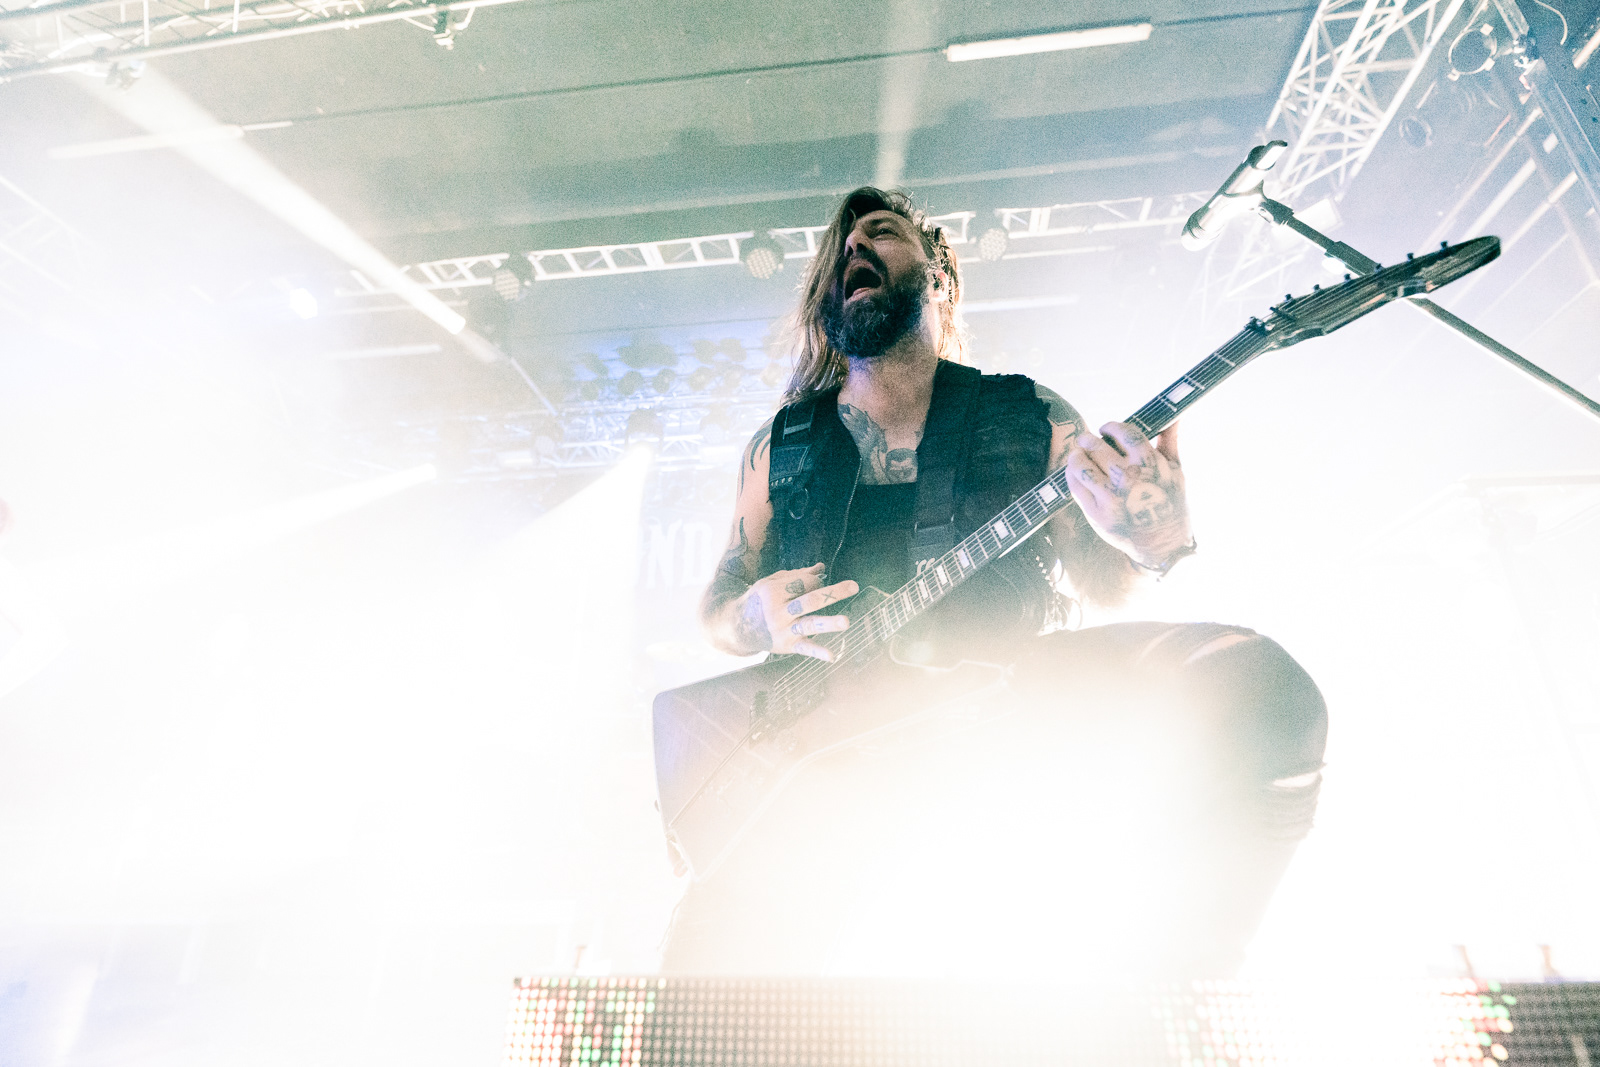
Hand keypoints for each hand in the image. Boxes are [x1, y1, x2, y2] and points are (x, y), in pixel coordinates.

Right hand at [730, 562, 858, 661]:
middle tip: (854, 586)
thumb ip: (797, 576)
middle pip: (810, 600)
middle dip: (833, 593)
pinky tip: (833, 656)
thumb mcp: (771, 583)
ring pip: (809, 624)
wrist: (737, 627)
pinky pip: (805, 649)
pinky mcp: (787, 646)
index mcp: (773, 592)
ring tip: (846, 621)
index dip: (815, 581)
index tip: (817, 583)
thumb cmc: (759, 600)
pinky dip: (818, 652)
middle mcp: (779, 611)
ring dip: (828, 623)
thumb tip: (822, 568)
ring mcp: (784, 630)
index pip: (803, 583)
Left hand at [1065, 421, 1190, 567]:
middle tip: (1085, 439)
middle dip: (1088, 439)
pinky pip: (1076, 486)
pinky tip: (1075, 471)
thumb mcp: (1176, 471)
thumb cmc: (1170, 503)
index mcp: (1150, 464)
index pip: (1125, 433)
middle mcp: (1129, 478)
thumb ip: (1170, 442)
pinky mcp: (1097, 512)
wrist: (1163, 544)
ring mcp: (1111, 496)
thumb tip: (1173, 417)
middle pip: (1097, 447)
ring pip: (1082, 465)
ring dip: (1075, 455)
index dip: (1111, 426)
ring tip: (1077, 453)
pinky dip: (1071, 474)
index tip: (1106, 428)